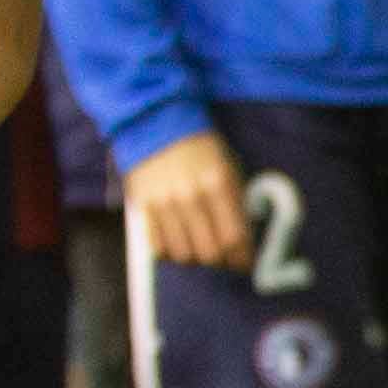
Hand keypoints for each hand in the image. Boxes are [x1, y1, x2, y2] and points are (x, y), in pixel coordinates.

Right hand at [125, 128, 248, 271]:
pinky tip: (178, 243)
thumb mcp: (229, 168)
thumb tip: (243, 244)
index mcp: (219, 184)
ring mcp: (164, 203)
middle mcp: (191, 196)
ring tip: (200, 248)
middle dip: (221, 261)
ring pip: (184, 255)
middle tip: (224, 258)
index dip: (242, 258)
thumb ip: (236, 205)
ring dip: (196, 259)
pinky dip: (171, 254)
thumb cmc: (201, 150)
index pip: (234, 237)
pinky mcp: (143, 207)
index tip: (244, 262)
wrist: (157, 125)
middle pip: (210, 252)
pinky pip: (158, 248)